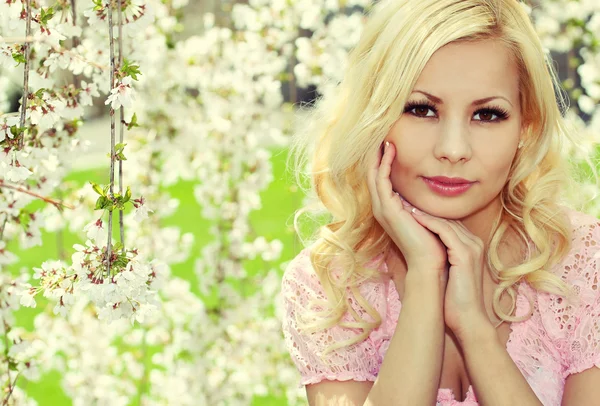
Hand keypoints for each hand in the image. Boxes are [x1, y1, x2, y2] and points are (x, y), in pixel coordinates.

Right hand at [367, 141, 448, 282]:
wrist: (429, 263)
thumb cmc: (432, 242)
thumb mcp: (425, 216)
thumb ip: (422, 203)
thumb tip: (431, 188)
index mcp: (390, 209)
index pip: (381, 179)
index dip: (384, 161)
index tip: (391, 143)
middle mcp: (382, 208)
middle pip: (373, 174)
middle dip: (376, 154)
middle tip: (382, 134)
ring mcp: (382, 208)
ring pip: (373, 174)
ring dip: (378, 155)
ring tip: (383, 137)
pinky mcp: (387, 209)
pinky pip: (381, 180)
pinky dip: (384, 164)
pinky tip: (390, 150)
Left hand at [402, 202, 490, 340]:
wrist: (468, 319)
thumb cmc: (454, 300)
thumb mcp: (448, 272)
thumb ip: (441, 257)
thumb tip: (421, 250)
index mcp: (470, 246)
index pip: (448, 224)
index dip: (428, 216)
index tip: (409, 208)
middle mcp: (474, 243)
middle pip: (447, 219)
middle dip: (425, 210)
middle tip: (404, 200)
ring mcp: (472, 247)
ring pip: (445, 222)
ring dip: (424, 213)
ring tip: (404, 205)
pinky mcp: (465, 254)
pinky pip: (445, 231)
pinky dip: (428, 223)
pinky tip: (413, 216)